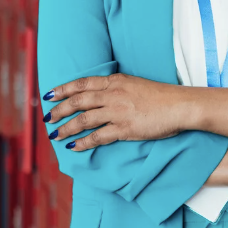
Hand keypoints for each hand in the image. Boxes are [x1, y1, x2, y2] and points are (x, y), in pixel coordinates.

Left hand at [43, 74, 191, 150]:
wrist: (180, 105)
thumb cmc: (160, 96)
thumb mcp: (134, 84)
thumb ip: (116, 88)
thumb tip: (101, 95)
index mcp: (115, 81)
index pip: (82, 83)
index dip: (63, 89)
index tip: (49, 95)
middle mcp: (113, 94)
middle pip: (78, 101)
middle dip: (59, 110)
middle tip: (47, 117)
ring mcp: (118, 111)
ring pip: (84, 119)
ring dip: (66, 127)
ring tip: (55, 134)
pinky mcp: (124, 128)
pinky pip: (98, 136)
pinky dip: (83, 142)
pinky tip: (73, 147)